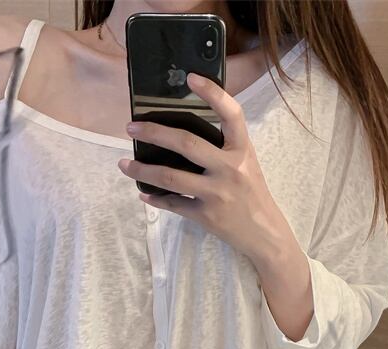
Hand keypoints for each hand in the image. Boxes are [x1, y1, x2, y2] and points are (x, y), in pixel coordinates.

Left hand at [117, 71, 297, 267]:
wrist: (264, 233)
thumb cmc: (252, 192)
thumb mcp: (246, 163)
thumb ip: (224, 146)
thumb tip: (185, 131)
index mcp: (242, 150)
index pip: (231, 115)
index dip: (213, 93)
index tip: (191, 77)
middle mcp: (229, 169)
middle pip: (187, 144)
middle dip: (155, 133)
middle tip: (132, 127)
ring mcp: (216, 194)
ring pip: (171, 177)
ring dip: (142, 169)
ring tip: (123, 163)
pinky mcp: (206, 215)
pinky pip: (173, 204)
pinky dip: (155, 199)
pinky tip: (143, 192)